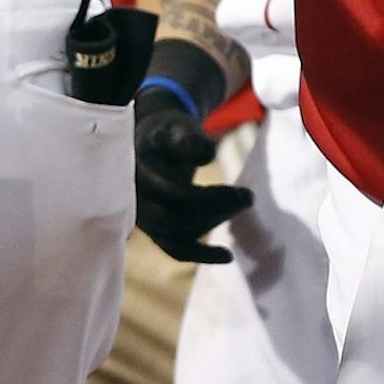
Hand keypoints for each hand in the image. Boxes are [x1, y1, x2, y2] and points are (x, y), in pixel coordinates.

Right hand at [133, 88, 251, 262]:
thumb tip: (207, 155)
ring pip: (179, 235)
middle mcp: (135, 202)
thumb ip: (188, 138)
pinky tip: (227, 256)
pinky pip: (175, 249)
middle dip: (217, 211)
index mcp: (136, 174)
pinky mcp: (155, 230)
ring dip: (214, 223)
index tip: (242, 193)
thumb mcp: (176, 127)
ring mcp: (143, 219)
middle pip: (177, 220)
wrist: (153, 143)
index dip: (211, 198)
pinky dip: (201, 254)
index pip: (175, 195)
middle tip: (247, 196)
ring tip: (240, 203)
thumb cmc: (168, 133)